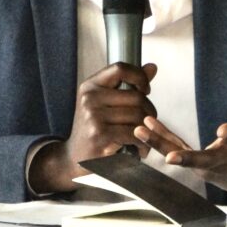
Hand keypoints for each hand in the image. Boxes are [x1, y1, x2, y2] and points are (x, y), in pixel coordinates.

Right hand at [29, 62, 156, 192]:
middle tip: (148, 123)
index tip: (145, 90)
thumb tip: (152, 67)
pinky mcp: (100, 136)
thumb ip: (129, 85)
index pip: (120, 68)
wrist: (73, 159)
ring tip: (144, 137)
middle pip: (136, 96)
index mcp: (90, 86)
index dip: (139, 77)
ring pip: (138, 116)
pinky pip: (134, 133)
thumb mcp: (105, 103)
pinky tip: (139, 149)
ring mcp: (94, 117)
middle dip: (149, 111)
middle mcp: (90, 98)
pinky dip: (142, 144)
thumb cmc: (93, 129)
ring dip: (147, 130)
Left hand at [133, 58, 226, 205]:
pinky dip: (162, 142)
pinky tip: (146, 127)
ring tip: (141, 129)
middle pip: (205, 159)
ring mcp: (212, 166)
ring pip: (185, 157)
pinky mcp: (201, 168)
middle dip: (188, 158)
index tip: (222, 131)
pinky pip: (179, 153)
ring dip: (162, 145)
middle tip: (170, 157)